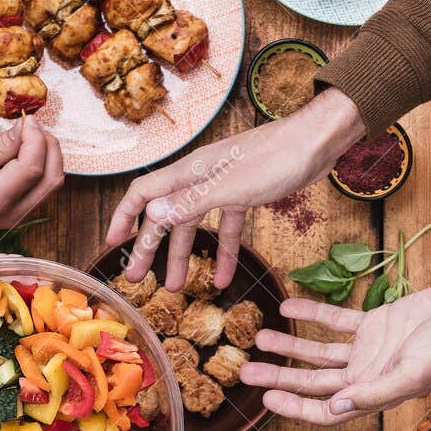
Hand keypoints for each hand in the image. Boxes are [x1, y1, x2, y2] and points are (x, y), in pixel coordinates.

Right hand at [0, 119, 62, 231]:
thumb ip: (1, 144)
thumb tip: (28, 127)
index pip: (32, 169)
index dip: (36, 140)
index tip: (28, 119)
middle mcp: (16, 213)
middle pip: (51, 178)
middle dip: (48, 146)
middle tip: (31, 126)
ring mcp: (23, 215)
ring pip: (53, 183)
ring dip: (49, 155)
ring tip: (30, 137)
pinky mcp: (27, 211)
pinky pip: (46, 186)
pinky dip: (45, 165)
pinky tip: (29, 152)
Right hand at [106, 89, 364, 291]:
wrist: (317, 142)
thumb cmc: (276, 158)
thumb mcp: (231, 187)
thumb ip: (192, 203)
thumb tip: (153, 216)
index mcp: (190, 172)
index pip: (143, 193)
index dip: (125, 217)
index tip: (113, 244)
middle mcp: (200, 177)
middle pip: (166, 215)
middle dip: (151, 248)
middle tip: (137, 279)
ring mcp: (223, 187)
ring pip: (196, 226)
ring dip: (186, 256)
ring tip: (177, 288)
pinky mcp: (246, 195)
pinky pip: (228, 229)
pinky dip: (225, 254)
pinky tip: (225, 280)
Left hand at [240, 283, 430, 424]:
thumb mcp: (413, 372)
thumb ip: (375, 392)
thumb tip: (334, 409)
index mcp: (374, 392)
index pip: (326, 408)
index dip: (295, 406)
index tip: (265, 399)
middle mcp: (367, 374)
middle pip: (314, 380)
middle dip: (280, 376)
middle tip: (244, 369)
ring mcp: (370, 348)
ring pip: (319, 351)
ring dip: (290, 345)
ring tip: (259, 337)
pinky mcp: (378, 322)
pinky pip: (338, 320)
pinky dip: (314, 313)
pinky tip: (289, 304)